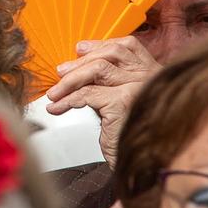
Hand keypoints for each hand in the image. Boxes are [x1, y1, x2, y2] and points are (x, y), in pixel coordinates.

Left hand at [46, 34, 159, 164]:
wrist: (139, 162)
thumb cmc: (129, 132)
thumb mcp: (120, 98)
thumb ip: (110, 79)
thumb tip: (77, 59)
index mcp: (153, 71)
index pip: (127, 46)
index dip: (100, 45)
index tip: (79, 49)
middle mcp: (149, 76)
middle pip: (109, 55)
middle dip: (79, 63)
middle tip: (59, 73)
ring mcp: (137, 87)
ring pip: (96, 70)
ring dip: (69, 81)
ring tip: (54, 93)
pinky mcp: (122, 102)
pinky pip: (87, 94)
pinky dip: (67, 100)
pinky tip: (57, 108)